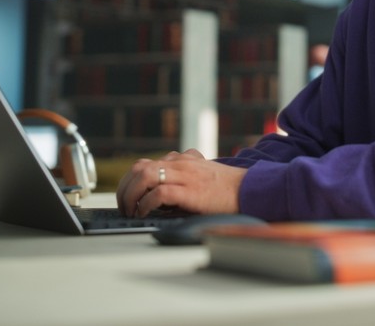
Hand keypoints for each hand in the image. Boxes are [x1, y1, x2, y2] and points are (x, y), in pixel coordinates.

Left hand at [115, 149, 245, 216]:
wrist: (250, 189)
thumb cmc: (228, 188)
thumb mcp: (202, 176)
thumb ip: (183, 178)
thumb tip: (160, 197)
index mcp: (183, 159)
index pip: (145, 163)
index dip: (130, 181)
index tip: (127, 197)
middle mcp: (181, 163)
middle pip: (139, 167)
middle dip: (125, 188)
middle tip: (124, 207)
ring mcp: (185, 174)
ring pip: (144, 176)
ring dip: (131, 195)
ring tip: (131, 211)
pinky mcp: (189, 190)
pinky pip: (158, 194)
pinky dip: (145, 204)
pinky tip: (145, 213)